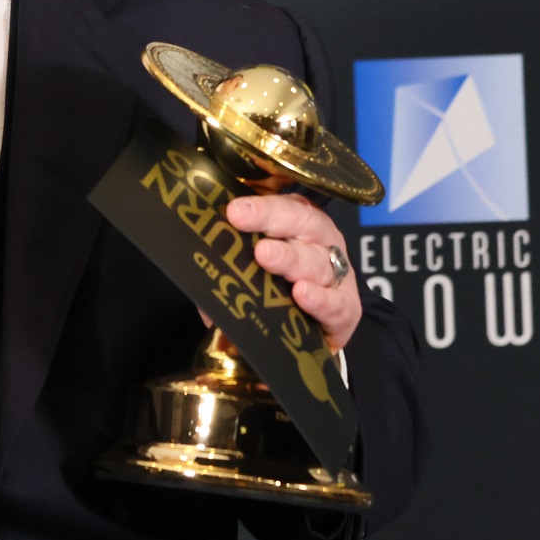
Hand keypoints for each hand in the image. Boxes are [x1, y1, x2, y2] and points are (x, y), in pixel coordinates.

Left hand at [223, 193, 361, 352]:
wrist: (307, 333)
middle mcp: (320, 241)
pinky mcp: (346, 310)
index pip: (282, 206)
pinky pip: (336, 303)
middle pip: (303, 224)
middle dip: (273, 222)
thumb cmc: (272, 288)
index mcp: (296, 222)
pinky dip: (319, 299)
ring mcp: (336, 274)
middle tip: (243, 223)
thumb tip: (193, 260)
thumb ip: (226, 259)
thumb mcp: (247, 266)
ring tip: (266, 258)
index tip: (233, 211)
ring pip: (317, 261)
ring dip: (291, 259)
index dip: (260, 208)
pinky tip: (301, 294)